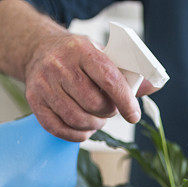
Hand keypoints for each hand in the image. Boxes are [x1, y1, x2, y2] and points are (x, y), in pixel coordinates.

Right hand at [24, 32, 158, 141]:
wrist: (39, 50)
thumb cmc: (76, 56)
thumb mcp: (101, 55)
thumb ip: (125, 74)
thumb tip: (153, 87)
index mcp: (82, 50)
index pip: (109, 79)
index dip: (125, 101)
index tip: (134, 115)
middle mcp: (59, 65)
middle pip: (93, 103)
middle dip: (107, 112)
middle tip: (109, 110)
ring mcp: (44, 84)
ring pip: (77, 118)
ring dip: (93, 125)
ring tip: (97, 118)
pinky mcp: (34, 100)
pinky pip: (59, 129)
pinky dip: (76, 135)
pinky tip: (83, 128)